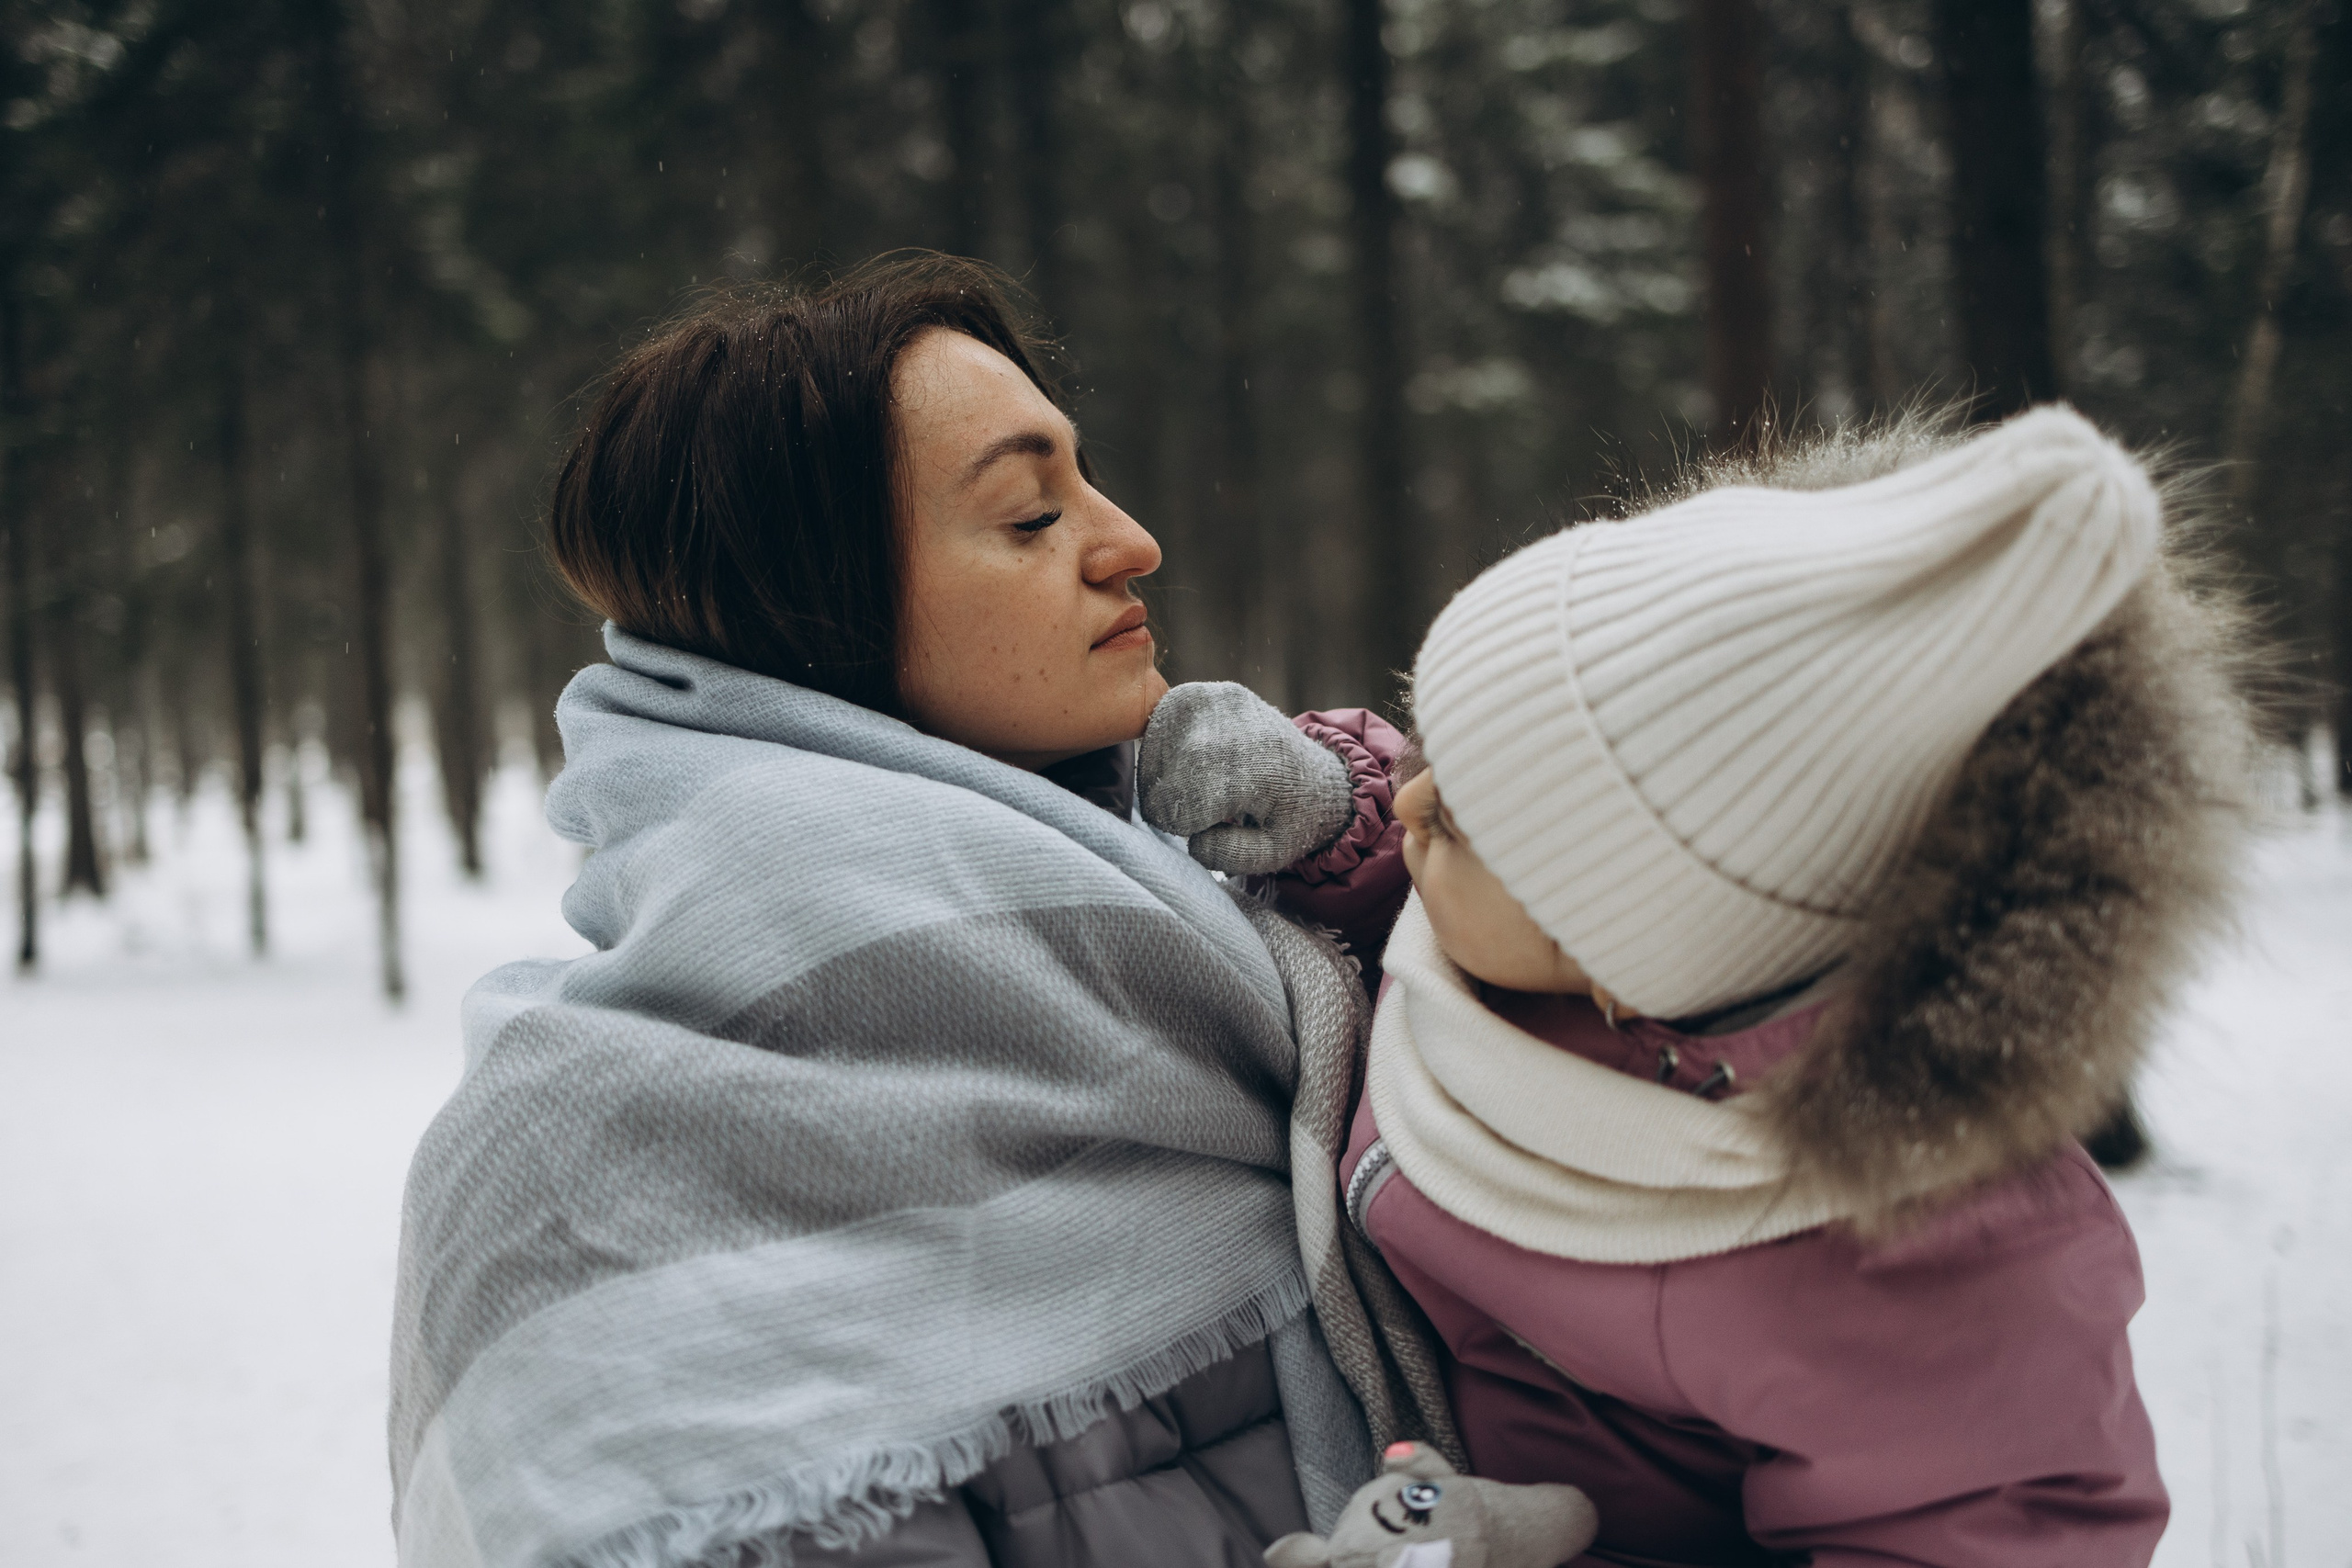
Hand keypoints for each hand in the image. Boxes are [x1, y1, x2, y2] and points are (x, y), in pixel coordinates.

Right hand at [1137, 682, 1355, 874]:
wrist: (1311, 771)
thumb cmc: (1289, 817)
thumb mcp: (1277, 852)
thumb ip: (1233, 856)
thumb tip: (1193, 840)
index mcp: (1262, 765)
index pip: (1186, 803)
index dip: (1182, 826)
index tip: (1203, 827)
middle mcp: (1235, 722)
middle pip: (1167, 779)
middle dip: (1169, 806)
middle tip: (1198, 812)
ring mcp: (1212, 698)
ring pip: (1153, 756)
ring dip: (1162, 782)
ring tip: (1196, 788)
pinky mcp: (1194, 692)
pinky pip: (1152, 732)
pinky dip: (1160, 758)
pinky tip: (1187, 767)